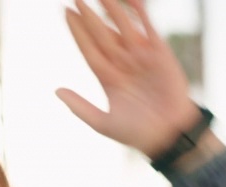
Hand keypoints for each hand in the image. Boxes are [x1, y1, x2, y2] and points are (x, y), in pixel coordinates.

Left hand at [55, 0, 199, 156]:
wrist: (168, 135)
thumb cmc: (137, 133)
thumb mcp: (102, 123)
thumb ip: (79, 106)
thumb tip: (57, 90)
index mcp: (107, 77)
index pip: (88, 48)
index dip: (77, 30)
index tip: (65, 11)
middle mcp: (122, 63)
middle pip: (101, 33)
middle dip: (88, 16)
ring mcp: (141, 56)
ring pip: (122, 27)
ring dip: (111, 9)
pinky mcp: (160, 53)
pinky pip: (148, 28)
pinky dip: (140, 14)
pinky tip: (131, 0)